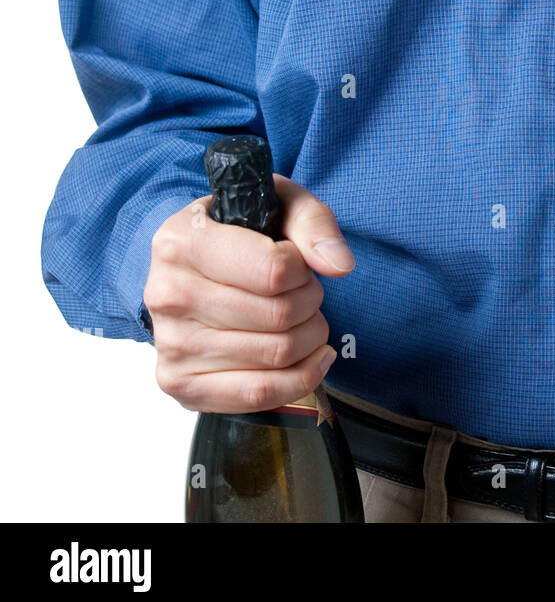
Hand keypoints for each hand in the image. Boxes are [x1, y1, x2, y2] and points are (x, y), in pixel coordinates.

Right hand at [143, 174, 353, 412]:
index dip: (304, 269)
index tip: (298, 264)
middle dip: (311, 303)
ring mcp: (171, 343)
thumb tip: (339, 265)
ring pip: (277, 354)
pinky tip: (311, 358)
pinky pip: (259, 394)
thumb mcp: (279, 206)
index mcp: (181, 242)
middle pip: (280, 315)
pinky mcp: (180, 383)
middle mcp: (167, 294)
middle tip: (303, 293)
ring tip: (300, 319)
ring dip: (310, 337)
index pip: (275, 270)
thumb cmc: (240, 235)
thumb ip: (313, 223)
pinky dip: (301, 379)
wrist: (194, 271)